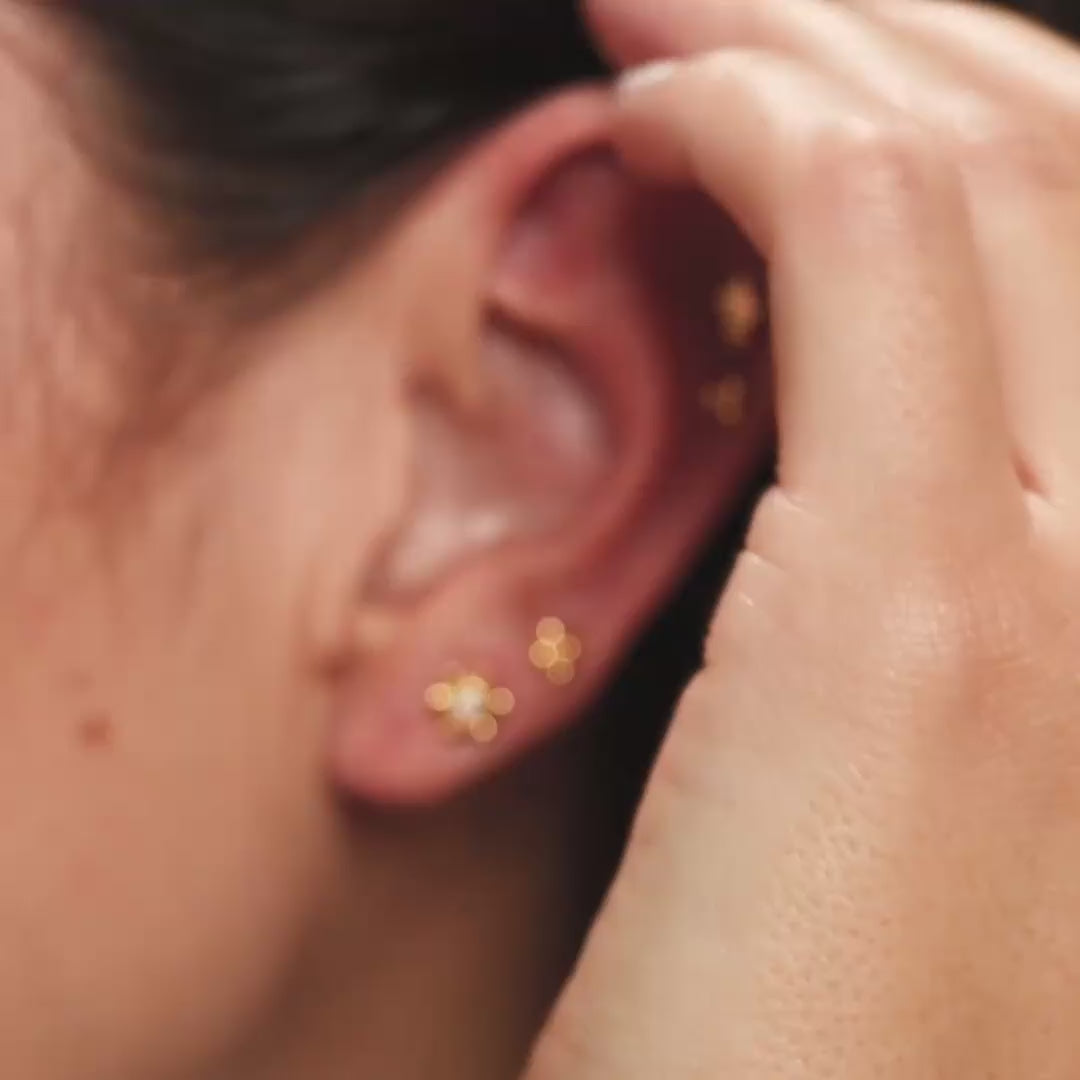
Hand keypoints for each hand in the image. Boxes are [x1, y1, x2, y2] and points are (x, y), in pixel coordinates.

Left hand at [527, 1, 1079, 1074]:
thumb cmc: (824, 1018)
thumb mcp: (917, 766)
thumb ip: (919, 564)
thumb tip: (850, 389)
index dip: (956, 100)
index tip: (787, 56)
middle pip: (1066, 160)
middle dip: (881, 25)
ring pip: (984, 167)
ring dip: (811, 41)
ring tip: (664, 16)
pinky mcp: (922, 622)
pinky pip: (860, 235)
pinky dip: (754, 126)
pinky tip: (652, 116)